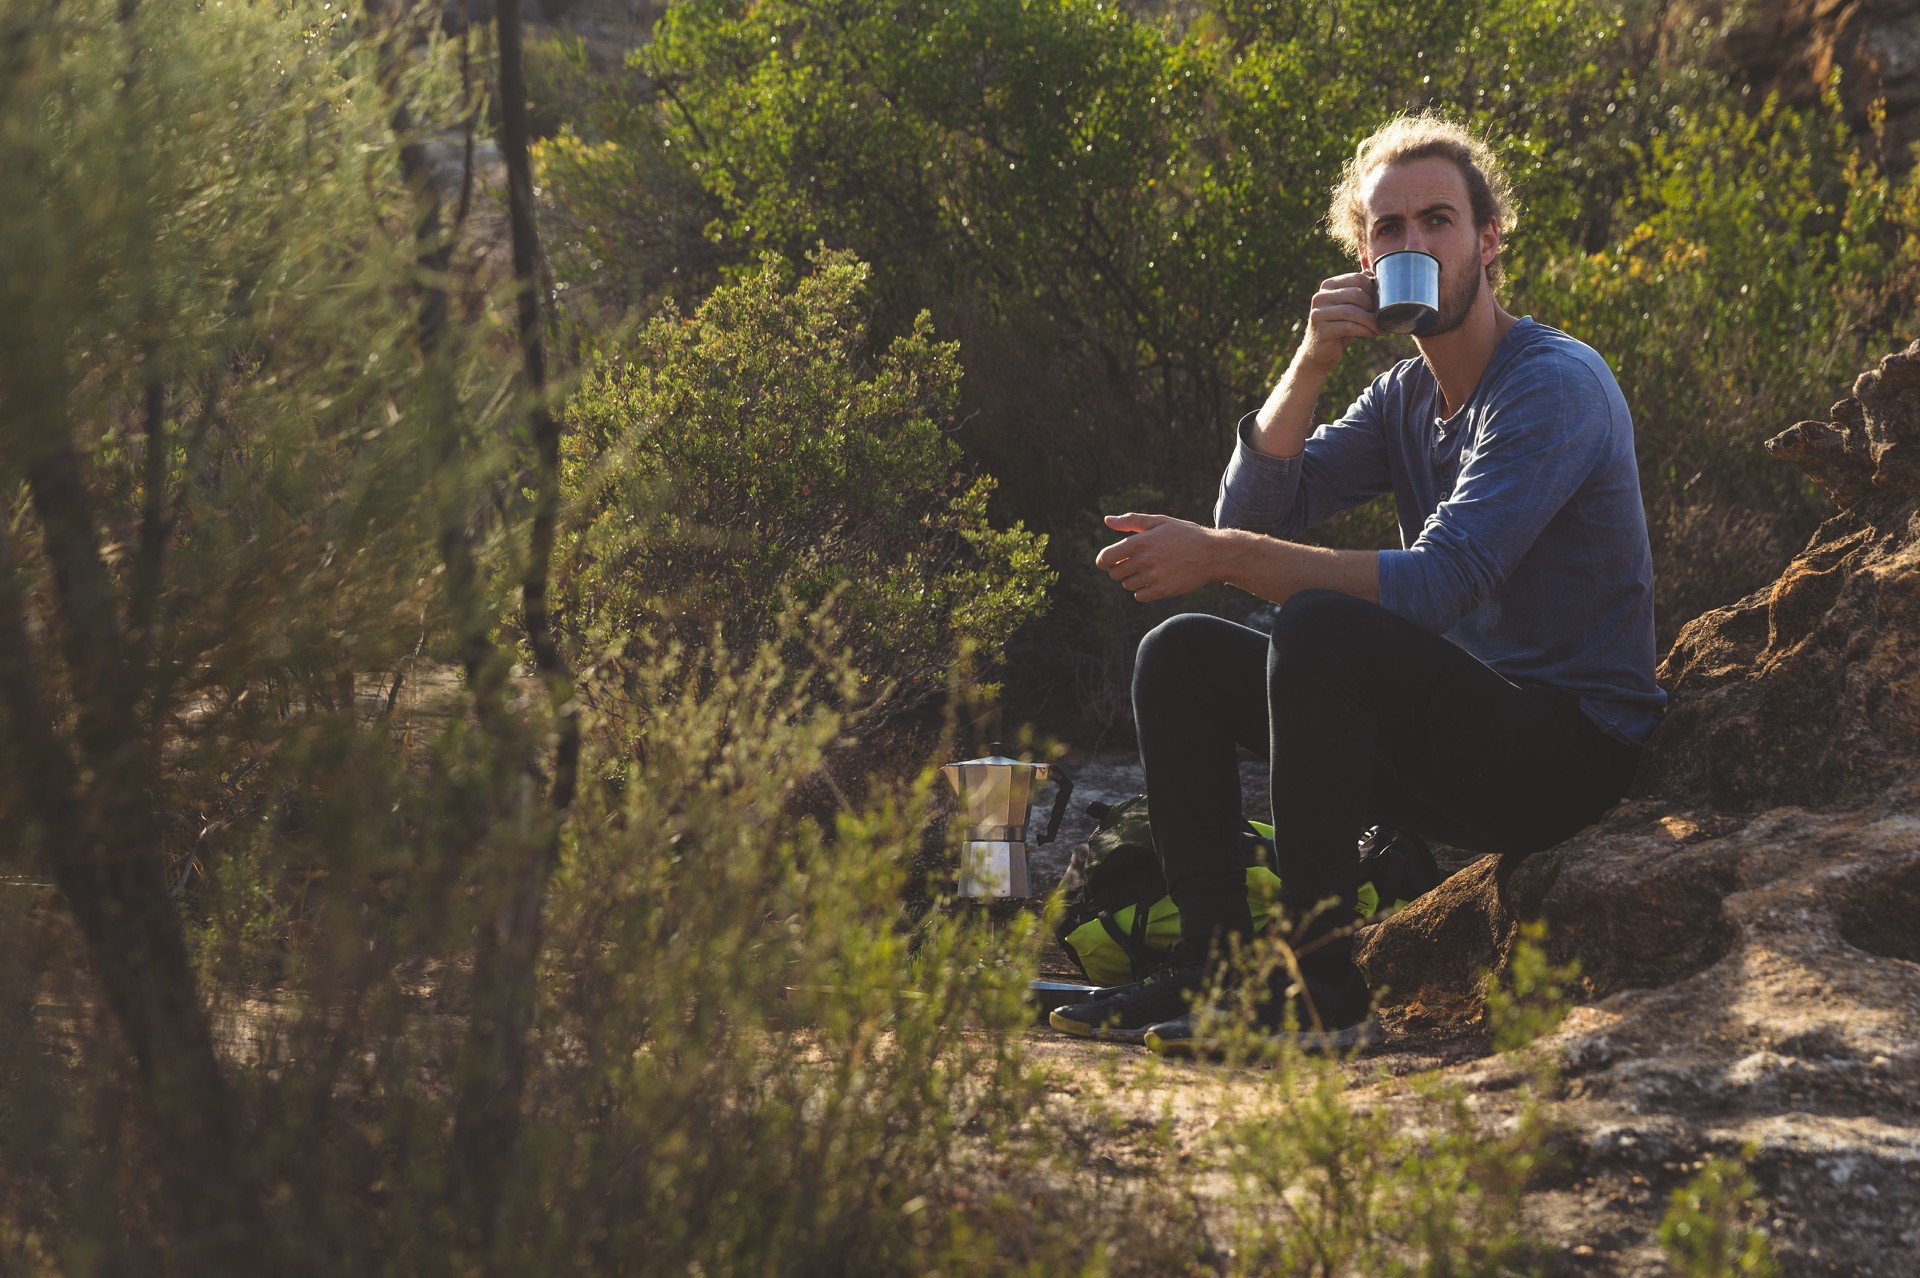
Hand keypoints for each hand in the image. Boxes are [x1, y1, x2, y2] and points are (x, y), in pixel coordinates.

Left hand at [1094, 513, 1221, 601]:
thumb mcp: (1160, 522)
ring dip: (1133, 579)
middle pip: (1115, 573)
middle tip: (1136, 563)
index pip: (1106, 557)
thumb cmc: (1185, 535)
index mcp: (1141, 541)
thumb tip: (1107, 521)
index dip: (1104, 560)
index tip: (1109, 561)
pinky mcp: (1164, 590)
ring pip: (1127, 585)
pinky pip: (1140, 596)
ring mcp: (1154, 576)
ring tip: (1148, 570)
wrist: (1214, 554)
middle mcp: (1146, 559)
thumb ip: (1131, 521)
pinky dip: (1143, 591)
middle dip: (1120, 569)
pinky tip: (1154, 581)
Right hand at [1298, 270, 1382, 372]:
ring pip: (1352, 311)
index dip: (1374, 290)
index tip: (1384, 302)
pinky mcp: (1321, 330)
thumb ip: (1358, 290)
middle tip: (1384, 316)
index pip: (1357, 278)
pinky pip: (1348, 327)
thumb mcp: (1349, 306)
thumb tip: (1377, 275)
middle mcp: (1320, 296)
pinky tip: (1372, 334)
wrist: (1319, 352)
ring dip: (1371, 320)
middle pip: (1355, 294)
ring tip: (1381, 327)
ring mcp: (1318, 313)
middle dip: (1374, 306)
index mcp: (1328, 285)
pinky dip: (1364, 330)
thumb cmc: (1339, 327)